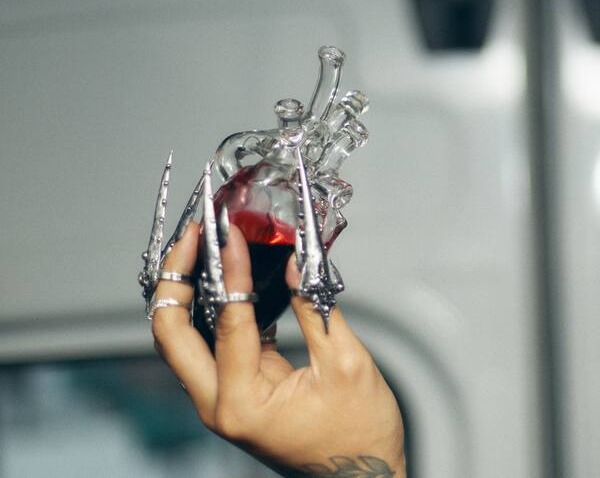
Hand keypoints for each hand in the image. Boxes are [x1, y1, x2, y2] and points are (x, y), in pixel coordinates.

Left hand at [150, 223, 405, 476]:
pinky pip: (213, 344)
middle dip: (175, 280)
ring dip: (188, 292)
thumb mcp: (346, 365)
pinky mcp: (237, 392)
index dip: (229, 272)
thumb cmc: (358, 435)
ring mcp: (223, 400)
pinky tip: (232, 277)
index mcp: (242, 404)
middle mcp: (219, 405)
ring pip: (184, 338)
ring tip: (202, 248)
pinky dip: (215, 308)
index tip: (230, 234)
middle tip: (192, 238)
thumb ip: (314, 310)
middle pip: (171, 334)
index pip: (226, 322)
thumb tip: (296, 263)